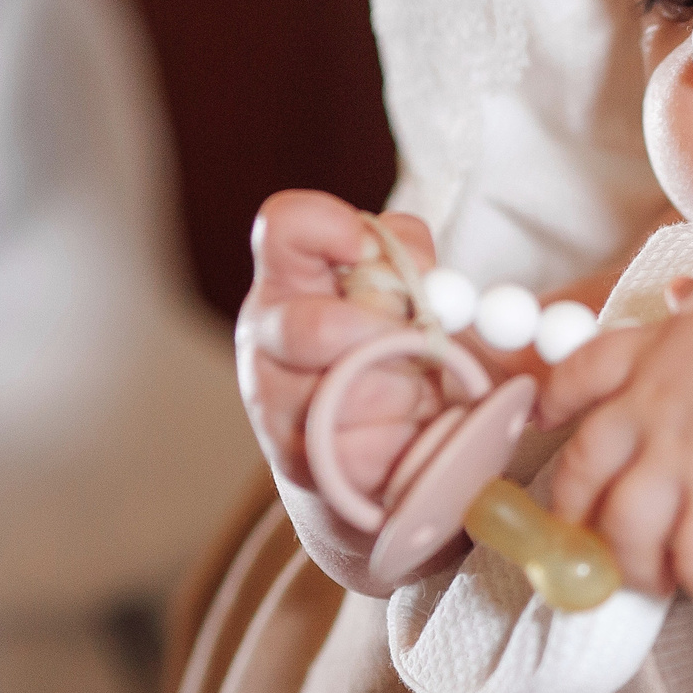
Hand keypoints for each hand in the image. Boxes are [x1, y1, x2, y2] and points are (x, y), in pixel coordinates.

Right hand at [236, 189, 457, 595]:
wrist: (383, 456)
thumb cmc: (398, 353)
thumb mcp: (410, 294)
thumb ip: (413, 258)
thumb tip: (423, 264)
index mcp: (291, 278)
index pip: (283, 228)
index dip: (325, 227)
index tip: (367, 242)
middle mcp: (268, 337)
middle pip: (304, 327)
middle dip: (376, 336)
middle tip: (420, 339)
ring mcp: (277, 405)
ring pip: (342, 394)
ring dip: (401, 392)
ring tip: (424, 391)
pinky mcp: (303, 465)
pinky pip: (363, 449)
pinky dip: (405, 439)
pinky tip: (414, 433)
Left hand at [542, 258, 692, 602]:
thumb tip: (686, 291)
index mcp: (656, 351)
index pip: (583, 373)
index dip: (556, 399)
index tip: (545, 417)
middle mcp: (655, 409)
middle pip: (582, 471)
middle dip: (575, 514)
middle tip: (589, 540)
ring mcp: (683, 459)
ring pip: (624, 532)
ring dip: (635, 565)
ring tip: (659, 580)